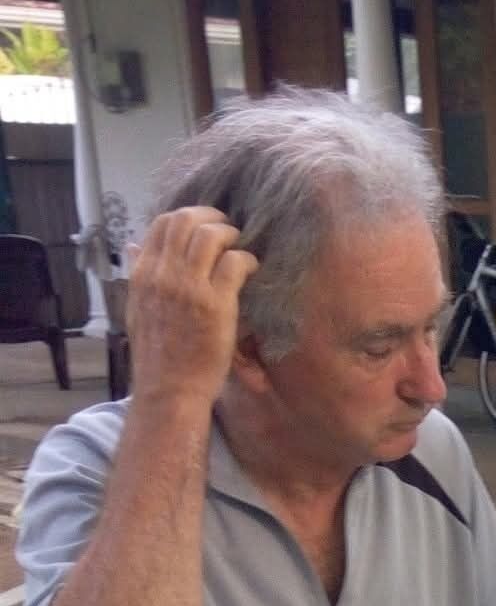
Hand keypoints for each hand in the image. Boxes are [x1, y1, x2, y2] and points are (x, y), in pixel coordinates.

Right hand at [126, 207, 259, 405]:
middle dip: (211, 216)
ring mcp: (189, 287)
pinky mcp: (215, 304)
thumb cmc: (157, 355)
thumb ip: (137, 274)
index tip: (203, 224)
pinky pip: (234, 262)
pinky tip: (251, 268)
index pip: (162, 224)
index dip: (187, 216)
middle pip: (186, 220)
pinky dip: (247, 259)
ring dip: (230, 235)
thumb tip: (133, 245)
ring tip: (239, 246)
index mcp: (143, 274)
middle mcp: (163, 274)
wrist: (168, 390)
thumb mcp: (136, 309)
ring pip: (211, 235)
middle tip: (227, 228)